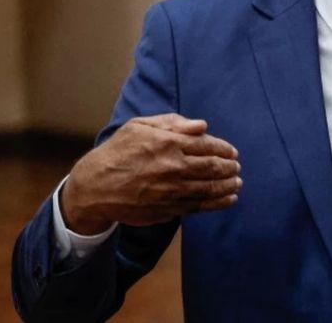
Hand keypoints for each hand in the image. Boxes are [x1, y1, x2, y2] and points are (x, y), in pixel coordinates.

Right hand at [60, 113, 241, 233]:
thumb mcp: (139, 126)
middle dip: (229, 167)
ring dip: (228, 186)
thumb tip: (202, 126)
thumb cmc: (117, 152)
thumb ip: (172, 123)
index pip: (207, 145)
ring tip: (237, 183)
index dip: (224, 149)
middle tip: (237, 167)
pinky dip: (217, 203)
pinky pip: (199, 206)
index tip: (232, 152)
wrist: (94, 187)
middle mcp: (173, 167)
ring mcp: (171, 191)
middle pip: (213, 167)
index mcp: (168, 143)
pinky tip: (228, 199)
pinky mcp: (167, 209)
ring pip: (209, 188)